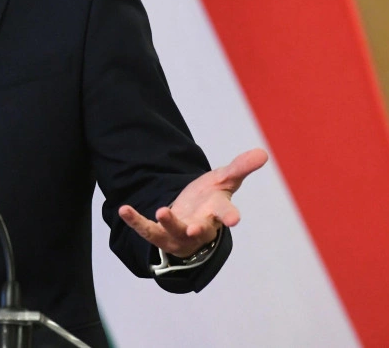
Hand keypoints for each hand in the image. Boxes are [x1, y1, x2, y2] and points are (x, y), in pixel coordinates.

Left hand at [118, 148, 267, 257]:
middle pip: (200, 230)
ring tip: (162, 211)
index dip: (230, 216)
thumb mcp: (224, 180)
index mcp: (216, 213)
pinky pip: (147, 230)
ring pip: (173, 232)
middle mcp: (199, 227)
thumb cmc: (210, 199)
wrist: (190, 217)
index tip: (235, 220)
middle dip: (198, 229)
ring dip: (168, 223)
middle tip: (194, 228)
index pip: (225, 214)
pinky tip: (124, 209)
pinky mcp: (160, 234)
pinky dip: (136, 221)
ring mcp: (179, 234)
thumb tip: (263, 153)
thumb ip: (240, 167)